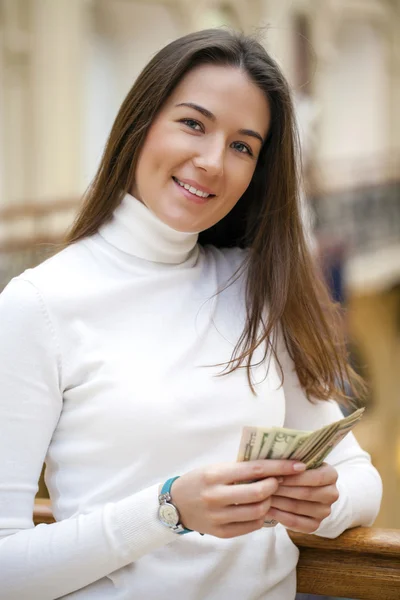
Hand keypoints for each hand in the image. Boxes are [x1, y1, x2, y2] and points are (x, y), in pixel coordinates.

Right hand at [170, 460, 306, 538]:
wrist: (175, 504)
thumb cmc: (199, 481)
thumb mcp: (215, 468)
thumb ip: (239, 469)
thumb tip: (272, 467)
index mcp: (214, 475)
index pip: (254, 469)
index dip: (278, 467)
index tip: (297, 465)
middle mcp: (215, 496)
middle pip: (258, 493)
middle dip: (275, 486)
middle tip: (279, 481)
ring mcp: (218, 517)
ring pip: (257, 512)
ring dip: (269, 502)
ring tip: (269, 496)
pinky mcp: (221, 533)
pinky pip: (250, 526)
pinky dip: (261, 518)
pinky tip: (260, 509)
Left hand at [264, 463, 338, 532]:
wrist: (301, 488)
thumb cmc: (296, 471)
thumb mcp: (297, 463)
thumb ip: (291, 462)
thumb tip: (275, 462)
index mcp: (331, 475)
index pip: (316, 477)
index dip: (295, 477)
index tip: (276, 475)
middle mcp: (332, 494)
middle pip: (306, 493)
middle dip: (283, 489)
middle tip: (264, 486)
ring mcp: (324, 511)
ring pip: (298, 507)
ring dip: (278, 502)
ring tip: (262, 496)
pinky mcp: (316, 525)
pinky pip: (296, 522)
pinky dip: (280, 516)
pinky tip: (267, 509)